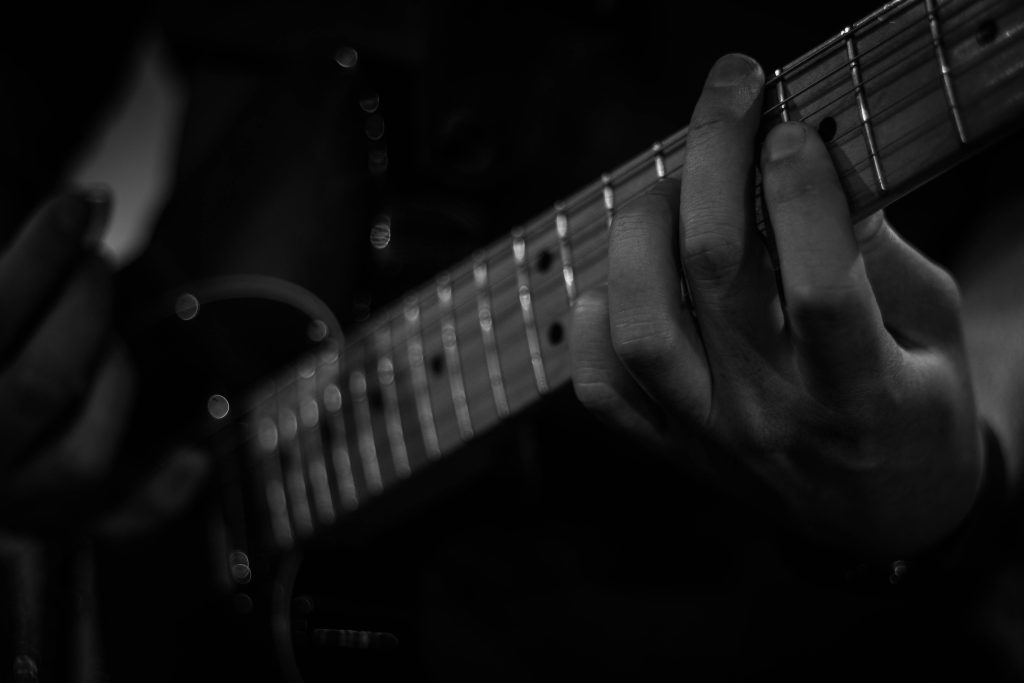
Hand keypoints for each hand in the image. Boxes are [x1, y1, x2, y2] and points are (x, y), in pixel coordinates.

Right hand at [0, 189, 132, 529]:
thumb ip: (11, 286)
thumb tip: (81, 209)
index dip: (40, 252)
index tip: (80, 203)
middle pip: (45, 381)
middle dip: (86, 305)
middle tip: (96, 260)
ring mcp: (12, 505)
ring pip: (85, 453)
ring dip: (112, 376)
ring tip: (103, 333)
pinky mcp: (52, 525)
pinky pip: (116, 523)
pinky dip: (161, 494)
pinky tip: (191, 457)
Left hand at [570, 54, 982, 557]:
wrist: (886, 519)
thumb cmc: (919, 410)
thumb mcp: (935, 330)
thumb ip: (878, 254)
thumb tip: (812, 164)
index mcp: (861, 388)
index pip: (819, 282)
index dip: (800, 190)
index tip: (790, 130)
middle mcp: (775, 413)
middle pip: (714, 272)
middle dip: (712, 163)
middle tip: (725, 103)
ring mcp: (712, 435)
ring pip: (641, 329)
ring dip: (638, 237)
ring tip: (662, 190)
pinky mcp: (674, 449)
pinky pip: (604, 392)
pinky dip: (589, 331)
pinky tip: (610, 286)